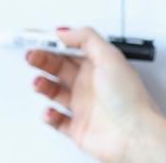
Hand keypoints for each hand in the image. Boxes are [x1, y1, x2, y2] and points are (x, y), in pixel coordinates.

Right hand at [24, 26, 165, 162]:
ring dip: (43, 85)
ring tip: (38, 82)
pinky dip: (49, 116)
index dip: (52, 42)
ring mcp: (84, 105)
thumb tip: (64, 31)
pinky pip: (57, 120)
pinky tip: (50, 111)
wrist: (134, 135)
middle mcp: (91, 84)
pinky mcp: (78, 127)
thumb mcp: (109, 57)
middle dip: (43, 60)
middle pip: (59, 67)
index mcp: (99, 65)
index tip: (34, 37)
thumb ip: (86, 39)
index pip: (71, 48)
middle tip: (31, 56)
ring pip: (55, 91)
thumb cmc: (129, 99)